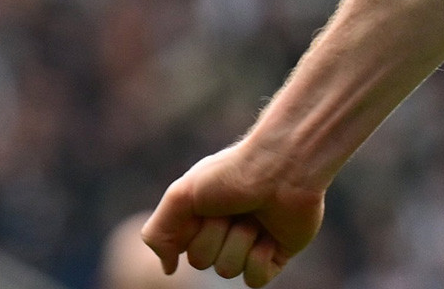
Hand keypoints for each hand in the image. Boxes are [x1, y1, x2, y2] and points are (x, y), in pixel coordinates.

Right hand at [143, 141, 326, 285]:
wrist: (285, 165)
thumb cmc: (234, 173)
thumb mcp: (181, 194)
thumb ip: (159, 232)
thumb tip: (168, 268)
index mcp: (203, 217)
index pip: (182, 249)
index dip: (190, 232)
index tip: (205, 206)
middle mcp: (226, 231)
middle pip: (201, 262)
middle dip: (215, 234)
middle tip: (235, 208)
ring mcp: (251, 243)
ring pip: (227, 270)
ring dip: (240, 241)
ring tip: (256, 216)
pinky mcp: (277, 254)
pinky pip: (255, 280)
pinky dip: (260, 259)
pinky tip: (270, 235)